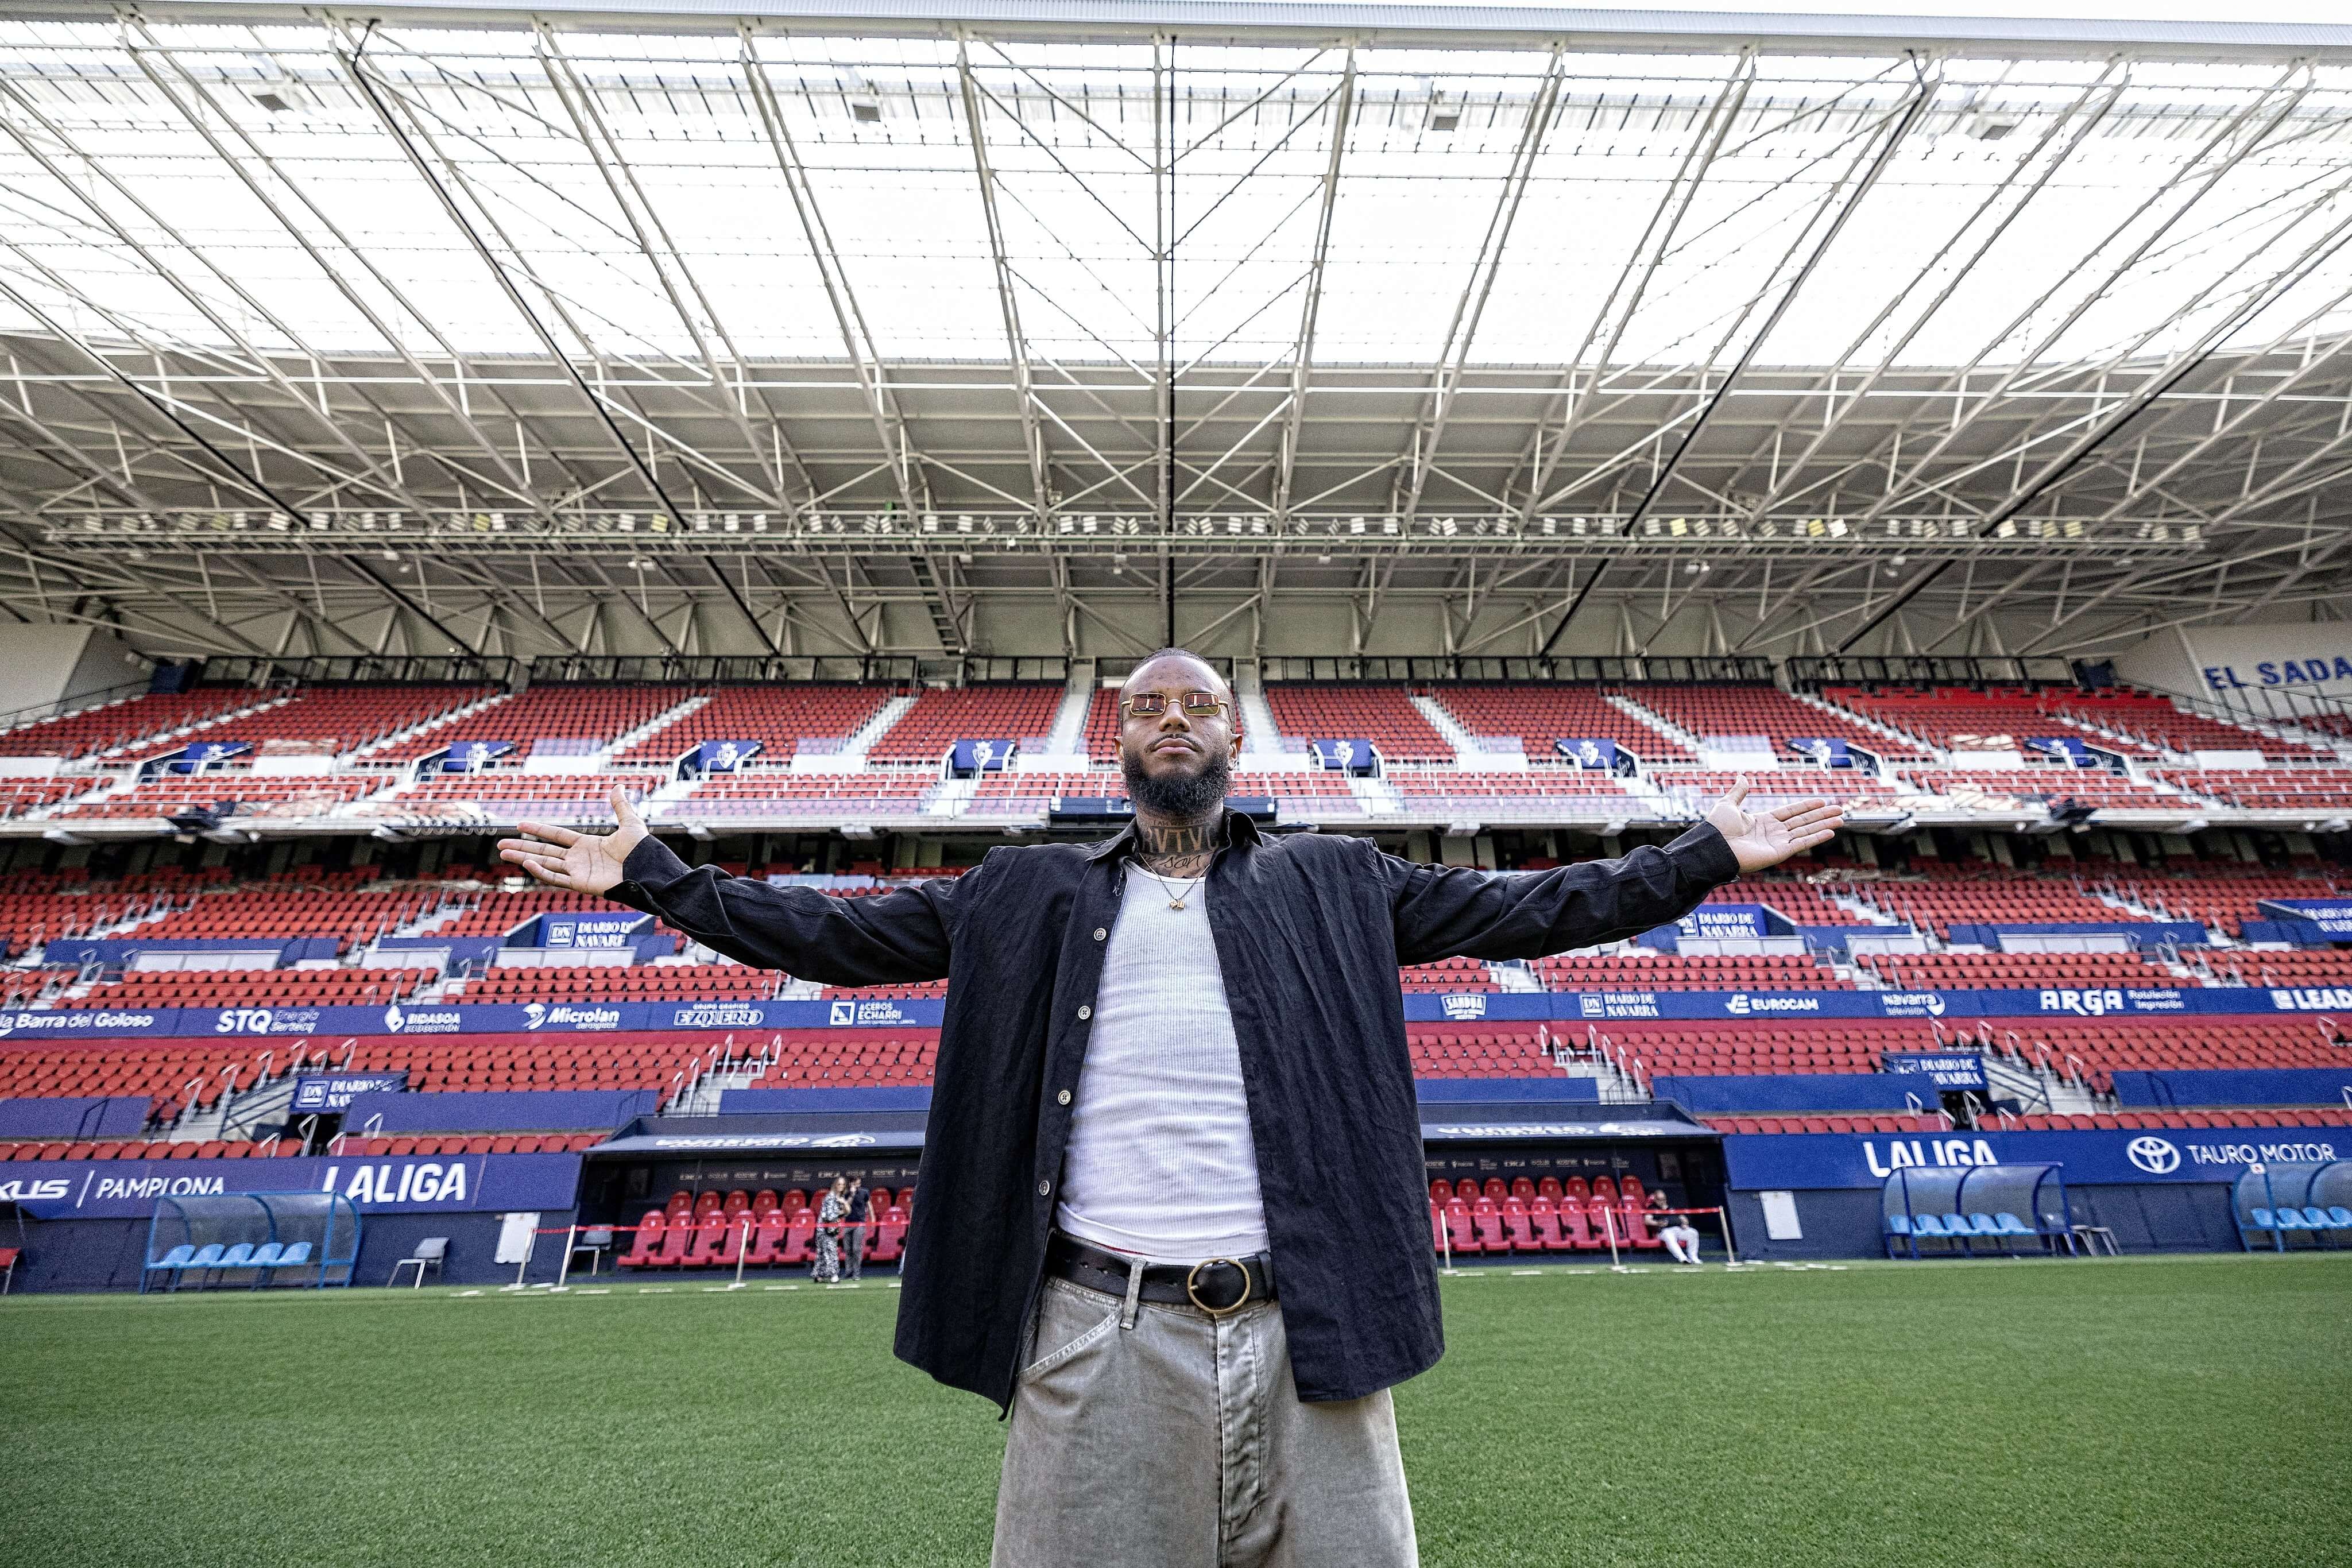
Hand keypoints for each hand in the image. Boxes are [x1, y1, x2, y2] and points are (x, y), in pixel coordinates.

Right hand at [495, 788, 647, 894]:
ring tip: (503, 852)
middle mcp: (579, 859)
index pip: (556, 835)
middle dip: (522, 846)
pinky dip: (541, 871)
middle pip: (545, 850)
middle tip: (501, 844)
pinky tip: (527, 861)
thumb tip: (618, 786)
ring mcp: (578, 872)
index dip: (539, 829)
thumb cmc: (642, 850)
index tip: (520, 824)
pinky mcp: (580, 884)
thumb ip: (620, 806)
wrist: (648, 870)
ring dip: (523, 857)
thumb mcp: (630, 823)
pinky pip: (556, 878)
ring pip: (545, 863)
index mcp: (587, 845)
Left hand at [1703, 780, 1841, 872]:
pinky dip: (1816, 837)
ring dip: (1824, 825)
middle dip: (1821, 815)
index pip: (1790, 812)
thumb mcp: (1728, 804)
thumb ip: (1738, 792)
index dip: (1806, 806)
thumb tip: (1742, 777)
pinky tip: (1830, 831)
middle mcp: (1773, 833)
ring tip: (1841, 819)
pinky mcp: (1779, 853)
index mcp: (1763, 821)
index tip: (1821, 800)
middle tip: (1839, 809)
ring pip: (1806, 831)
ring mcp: (1777, 843)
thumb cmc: (1717, 828)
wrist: (1714, 846)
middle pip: (1803, 821)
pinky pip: (1801, 843)